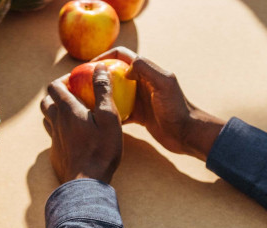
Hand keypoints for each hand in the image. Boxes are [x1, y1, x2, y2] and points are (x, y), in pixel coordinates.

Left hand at [40, 64, 122, 183]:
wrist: (86, 183)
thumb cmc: (101, 150)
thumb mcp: (109, 117)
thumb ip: (103, 91)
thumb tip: (100, 67)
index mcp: (67, 110)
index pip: (54, 86)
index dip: (63, 79)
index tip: (78, 80)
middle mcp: (56, 122)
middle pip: (46, 101)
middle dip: (56, 94)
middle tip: (73, 95)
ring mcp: (54, 139)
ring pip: (47, 118)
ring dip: (56, 111)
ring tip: (73, 113)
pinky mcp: (55, 153)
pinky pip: (53, 136)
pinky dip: (60, 129)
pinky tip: (74, 135)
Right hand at [93, 47, 225, 160]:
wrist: (187, 133)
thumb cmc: (177, 108)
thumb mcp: (164, 84)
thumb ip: (147, 69)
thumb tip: (126, 64)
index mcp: (147, 71)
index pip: (120, 56)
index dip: (103, 57)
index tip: (87, 67)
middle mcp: (142, 82)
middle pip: (114, 73)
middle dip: (98, 76)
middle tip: (79, 85)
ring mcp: (140, 99)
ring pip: (115, 93)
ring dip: (101, 95)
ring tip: (84, 102)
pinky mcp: (139, 115)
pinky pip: (119, 111)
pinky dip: (109, 113)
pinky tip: (97, 119)